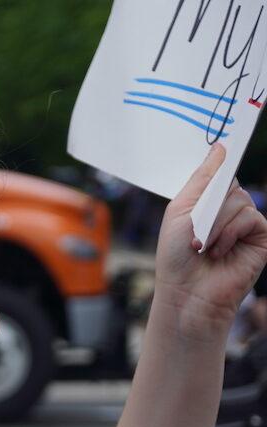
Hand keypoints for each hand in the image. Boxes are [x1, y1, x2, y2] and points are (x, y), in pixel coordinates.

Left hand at [154, 145, 266, 342]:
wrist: (186, 292)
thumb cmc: (176, 256)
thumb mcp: (180, 212)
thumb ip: (202, 179)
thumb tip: (222, 146)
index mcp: (209, 202)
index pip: (222, 173)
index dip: (228, 156)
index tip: (239, 126)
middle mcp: (230, 209)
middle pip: (229, 185)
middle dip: (208, 206)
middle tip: (195, 232)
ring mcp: (247, 224)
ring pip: (239, 201)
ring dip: (215, 224)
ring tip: (204, 247)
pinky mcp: (262, 238)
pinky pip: (251, 217)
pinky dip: (230, 232)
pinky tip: (219, 251)